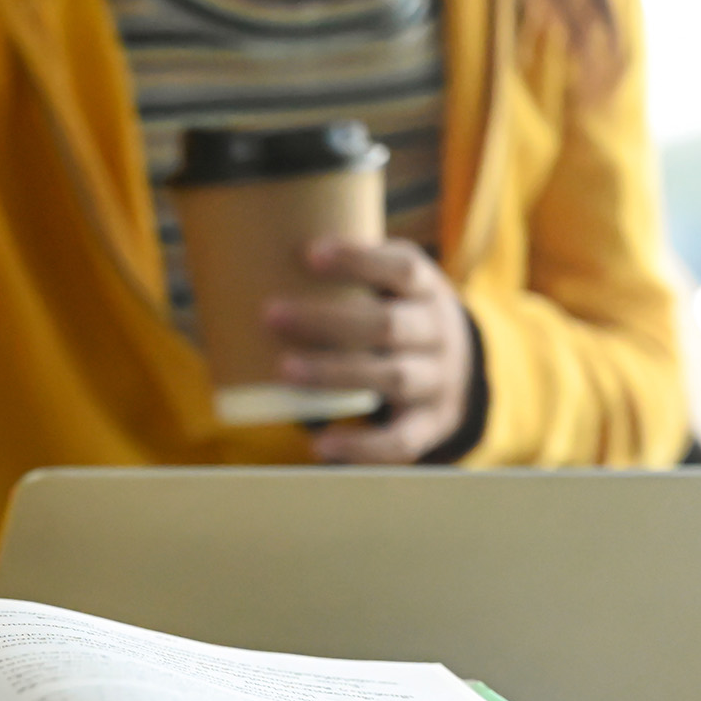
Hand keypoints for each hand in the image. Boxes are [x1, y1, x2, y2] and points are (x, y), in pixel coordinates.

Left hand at [265, 237, 473, 463]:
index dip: (359, 260)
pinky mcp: (431, 424)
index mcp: (427, 289)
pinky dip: (362, 447)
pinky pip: (401, 440)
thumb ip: (340, 276)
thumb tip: (239, 262)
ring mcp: (439, 381)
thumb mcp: (389, 286)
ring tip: (284, 370)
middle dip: (328, 321)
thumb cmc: (397, 315)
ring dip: (335, 373)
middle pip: (388, 324)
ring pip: (392, 377)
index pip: (402, 268)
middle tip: (271, 314)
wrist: (461, 370)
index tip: (309, 253)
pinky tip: (321, 446)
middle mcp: (439, 332)